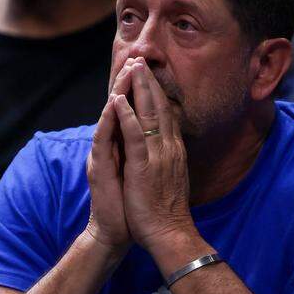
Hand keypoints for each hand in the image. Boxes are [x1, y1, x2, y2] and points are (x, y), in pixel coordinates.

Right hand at [84, 67, 133, 256]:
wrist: (116, 232)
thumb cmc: (132, 205)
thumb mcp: (142, 172)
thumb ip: (143, 151)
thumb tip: (157, 135)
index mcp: (123, 146)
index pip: (131, 112)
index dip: (138, 89)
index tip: (147, 67)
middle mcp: (111, 146)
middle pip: (120, 108)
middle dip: (128, 82)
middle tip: (136, 57)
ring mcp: (102, 155)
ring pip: (111, 117)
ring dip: (118, 92)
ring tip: (126, 70)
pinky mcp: (99, 168)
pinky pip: (105, 139)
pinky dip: (111, 120)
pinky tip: (114, 104)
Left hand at [110, 58, 194, 251]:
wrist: (169, 234)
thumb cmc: (167, 212)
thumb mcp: (170, 178)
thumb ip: (167, 159)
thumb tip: (166, 148)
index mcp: (174, 151)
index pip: (167, 114)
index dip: (158, 92)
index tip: (151, 74)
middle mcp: (169, 148)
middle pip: (160, 107)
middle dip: (149, 82)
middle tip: (142, 59)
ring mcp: (157, 155)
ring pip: (150, 114)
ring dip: (139, 89)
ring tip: (132, 67)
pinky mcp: (144, 165)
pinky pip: (135, 134)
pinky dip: (127, 115)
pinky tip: (119, 99)